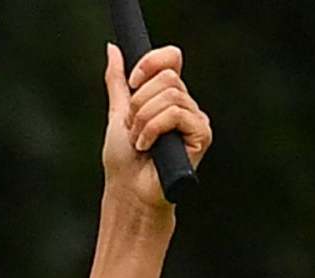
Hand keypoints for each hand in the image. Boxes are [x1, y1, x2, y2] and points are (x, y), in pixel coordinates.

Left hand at [101, 42, 212, 211]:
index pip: (170, 59)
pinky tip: (148, 148)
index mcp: (168, 96)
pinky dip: (153, 129)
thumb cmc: (124, 162)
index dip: (150, 64)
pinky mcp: (201, 135)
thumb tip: (113, 49)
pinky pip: (176, 114)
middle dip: (140, 104)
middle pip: (167, 77)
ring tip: (140, 143)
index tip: (133, 84)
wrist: (129, 192)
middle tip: (133, 128)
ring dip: (143, 121)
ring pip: (169, 96)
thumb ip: (118, 81)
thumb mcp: (117, 113)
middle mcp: (186, 105)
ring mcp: (196, 120)